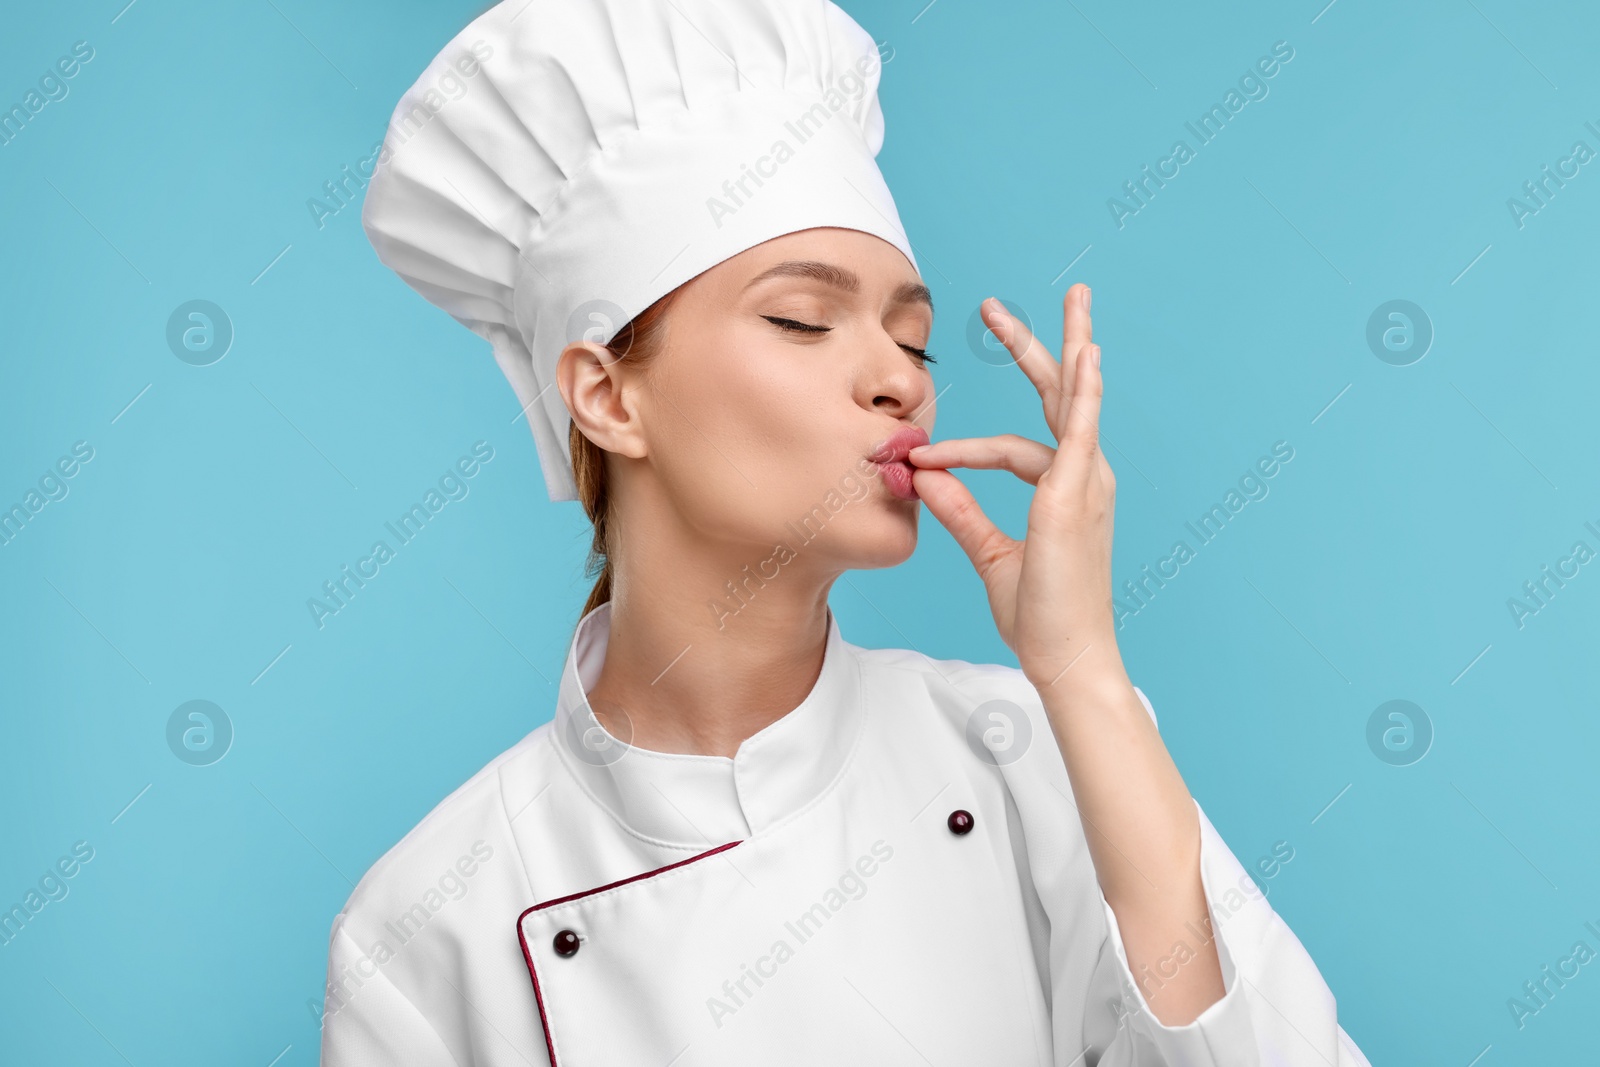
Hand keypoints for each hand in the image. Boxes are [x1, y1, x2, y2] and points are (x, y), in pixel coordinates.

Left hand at [908, 284, 1122, 691]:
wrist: (1065, 656)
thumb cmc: (1040, 616)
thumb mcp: (990, 555)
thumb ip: (960, 511)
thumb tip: (924, 478)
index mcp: (1065, 492)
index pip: (1010, 450)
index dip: (960, 453)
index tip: (916, 461)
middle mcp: (1084, 479)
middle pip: (1059, 397)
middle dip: (1040, 346)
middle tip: (1011, 305)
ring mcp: (1087, 483)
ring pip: (1072, 399)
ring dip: (1068, 346)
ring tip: (1075, 298)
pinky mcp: (1078, 493)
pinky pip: (1082, 429)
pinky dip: (1084, 390)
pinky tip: (1086, 354)